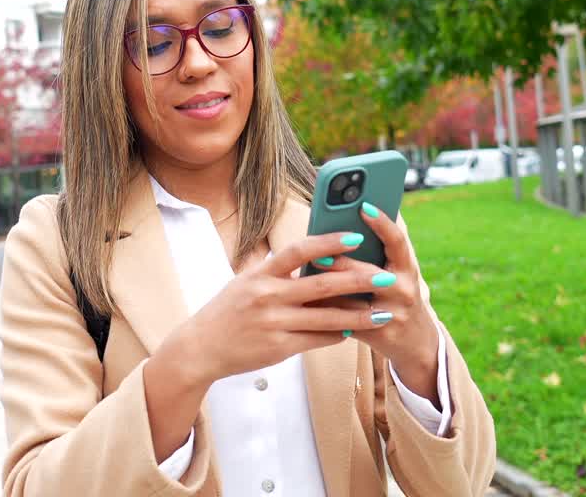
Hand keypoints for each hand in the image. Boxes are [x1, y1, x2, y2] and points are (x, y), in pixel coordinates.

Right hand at [164, 231, 396, 388]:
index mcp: (260, 274)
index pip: (298, 250)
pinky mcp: (278, 348)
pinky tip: (355, 331)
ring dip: (359, 315)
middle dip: (358, 280)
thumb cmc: (227, 311)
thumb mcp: (244, 282)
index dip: (328, 242)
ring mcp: (274, 323)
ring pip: (327, 318)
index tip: (355, 237)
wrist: (200, 348)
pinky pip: (316, 340)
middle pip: (321, 284)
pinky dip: (338, 335)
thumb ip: (274, 269)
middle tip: (385, 276)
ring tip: (384, 312)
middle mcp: (267, 296)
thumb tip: (308, 252)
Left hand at [317, 205, 442, 401]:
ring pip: (353, 300)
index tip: (363, 206)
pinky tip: (306, 304)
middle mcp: (403, 290)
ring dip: (327, 289)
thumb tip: (344, 227)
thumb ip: (377, 255)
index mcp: (407, 269)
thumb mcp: (397, 275)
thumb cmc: (397, 297)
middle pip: (368, 273)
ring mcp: (392, 314)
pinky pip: (346, 321)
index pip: (397, 242)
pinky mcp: (379, 336)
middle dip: (341, 264)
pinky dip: (326, 311)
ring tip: (304, 277)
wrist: (416, 343)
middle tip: (316, 255)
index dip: (382, 223)